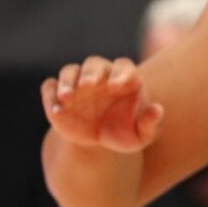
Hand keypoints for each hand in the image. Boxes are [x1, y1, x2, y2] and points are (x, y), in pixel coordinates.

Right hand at [42, 55, 161, 153]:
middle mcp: (99, 76)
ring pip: (70, 71)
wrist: (97, 143)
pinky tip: (55, 108)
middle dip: (91, 72)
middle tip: (89, 85)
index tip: (117, 86)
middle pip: (94, 63)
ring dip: (67, 81)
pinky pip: (50, 87)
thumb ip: (150, 124)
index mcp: (124, 79)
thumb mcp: (141, 136)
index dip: (121, 73)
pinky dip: (50, 94)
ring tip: (66, 97)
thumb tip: (157, 110)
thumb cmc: (124, 134)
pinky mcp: (57, 95)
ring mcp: (77, 84)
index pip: (124, 67)